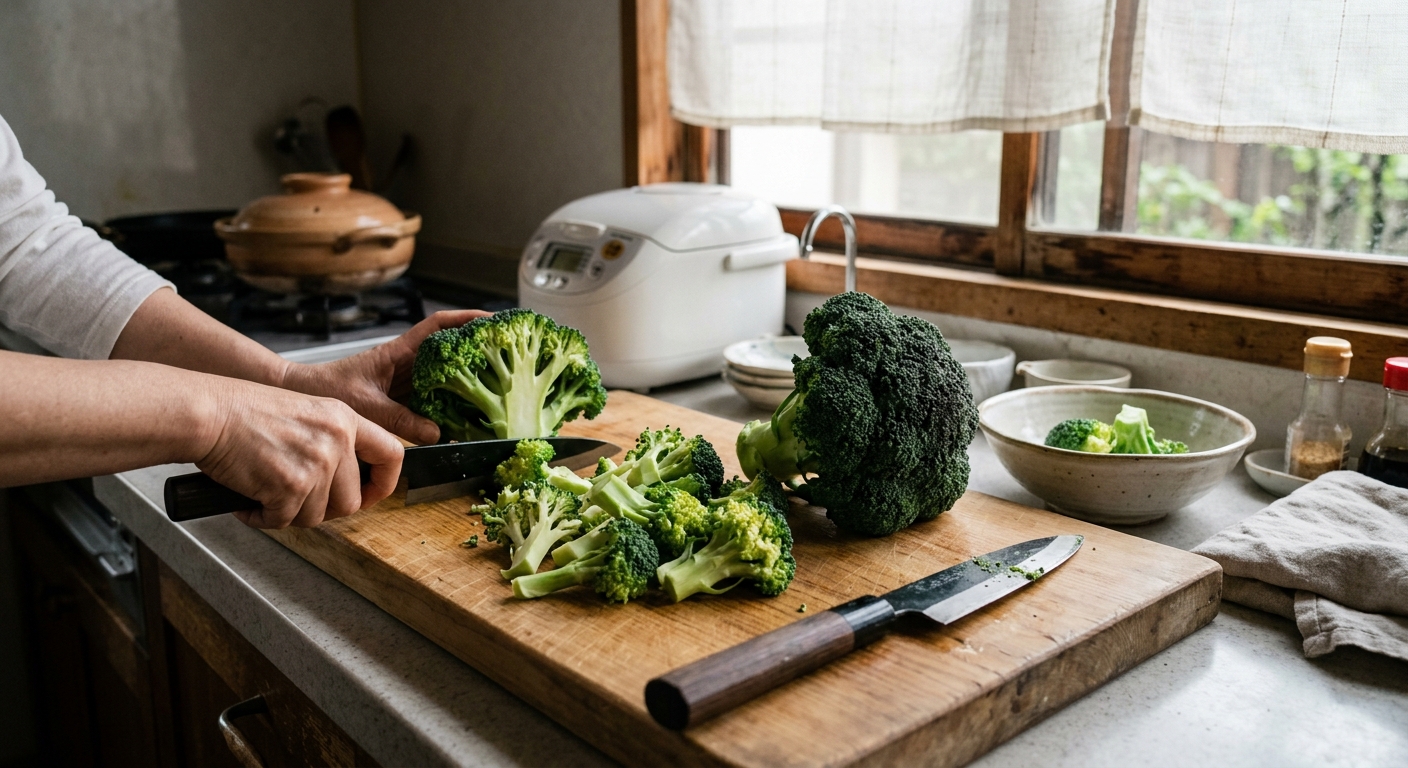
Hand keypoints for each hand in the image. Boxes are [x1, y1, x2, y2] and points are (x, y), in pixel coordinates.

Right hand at [195, 379, 404, 528]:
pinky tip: (249, 502)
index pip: (392, 455)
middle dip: (323, 509)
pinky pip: (284, 521)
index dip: (384, 483)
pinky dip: (263, 518)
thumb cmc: (244, 411)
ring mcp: (316, 464)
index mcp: (344, 418)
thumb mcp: (306, 412)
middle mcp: (337, 440)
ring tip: (266, 495)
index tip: (371, 494)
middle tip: (296, 501)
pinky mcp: (291, 486)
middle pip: (351, 500)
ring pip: (317, 516)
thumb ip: (333, 441)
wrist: (208, 413)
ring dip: (290, 513)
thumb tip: (347, 481)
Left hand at [280, 310, 491, 444]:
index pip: (438, 326)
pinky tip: (466, 418)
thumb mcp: (365, 405)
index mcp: (398, 352)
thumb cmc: (327, 390)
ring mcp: (406, 380)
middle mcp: (406, 362)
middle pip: (450, 348)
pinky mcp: (402, 398)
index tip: (494, 319)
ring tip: (497, 386)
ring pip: (445, 374)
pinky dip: (451, 405)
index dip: (467, 318)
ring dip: (468, 378)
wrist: (302, 396)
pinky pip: (434, 398)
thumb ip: (400, 420)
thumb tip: (437, 432)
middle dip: (478, 348)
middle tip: (508, 354)